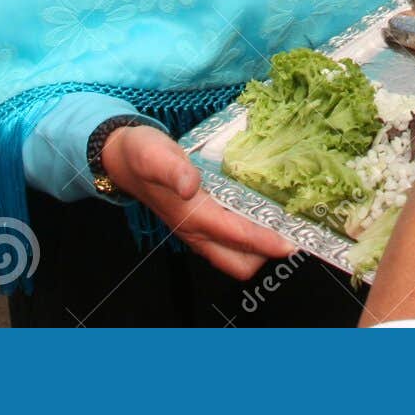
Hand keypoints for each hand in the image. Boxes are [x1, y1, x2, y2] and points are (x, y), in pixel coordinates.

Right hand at [102, 125, 294, 277]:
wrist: (121, 158)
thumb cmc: (141, 155)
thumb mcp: (154, 154)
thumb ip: (173, 169)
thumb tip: (190, 185)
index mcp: (192, 217)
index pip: (236, 236)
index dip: (266, 240)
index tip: (292, 242)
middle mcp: (197, 232)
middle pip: (239, 261)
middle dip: (265, 252)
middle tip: (291, 228)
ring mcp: (198, 232)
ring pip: (235, 256)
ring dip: (259, 246)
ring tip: (283, 221)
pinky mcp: (200, 225)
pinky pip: (229, 242)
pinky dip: (250, 237)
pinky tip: (262, 213)